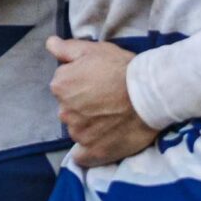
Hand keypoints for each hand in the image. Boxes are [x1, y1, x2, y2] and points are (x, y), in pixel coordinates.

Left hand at [48, 36, 161, 167]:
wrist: (151, 94)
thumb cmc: (123, 68)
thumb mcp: (96, 50)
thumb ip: (68, 49)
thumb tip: (50, 44)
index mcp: (61, 85)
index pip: (64, 84)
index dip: (81, 82)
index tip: (99, 81)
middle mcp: (63, 111)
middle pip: (69, 108)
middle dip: (83, 104)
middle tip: (107, 99)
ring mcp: (78, 133)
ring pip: (78, 129)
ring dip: (89, 125)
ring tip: (112, 118)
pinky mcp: (93, 151)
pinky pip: (82, 156)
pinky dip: (88, 151)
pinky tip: (101, 142)